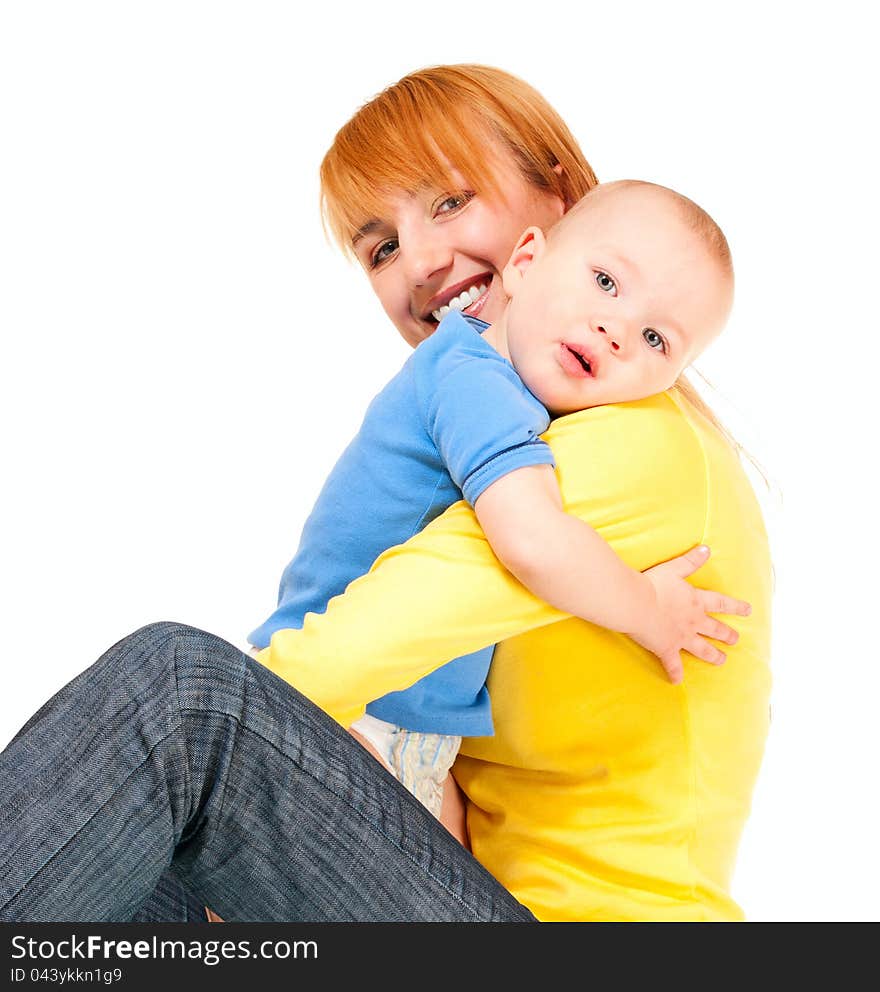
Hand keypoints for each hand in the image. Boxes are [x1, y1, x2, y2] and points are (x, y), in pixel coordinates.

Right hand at [632, 545, 750, 683]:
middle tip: (736, 640)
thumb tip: (707, 547)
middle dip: (727, 635)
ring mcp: (681, 637)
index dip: (736, 607)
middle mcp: (693, 621)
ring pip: (703, 649)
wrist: (636, 603)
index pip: (722, 604)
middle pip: (716, 630)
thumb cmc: (653, 584)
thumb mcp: (673, 568)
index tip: (748, 611)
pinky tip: (677, 681)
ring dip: (713, 656)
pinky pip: (673, 665)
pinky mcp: (666, 649)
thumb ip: (691, 560)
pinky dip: (676, 673)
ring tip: (722, 661)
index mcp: (696, 601)